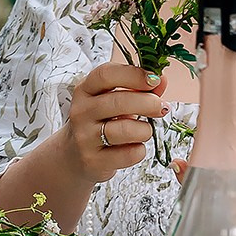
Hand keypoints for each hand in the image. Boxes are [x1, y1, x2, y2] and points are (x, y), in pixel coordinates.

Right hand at [55, 63, 165, 181]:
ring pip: (126, 129)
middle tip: (162, 107)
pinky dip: (139, 150)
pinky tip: (134, 147)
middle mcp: (81, 111)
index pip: (106, 74)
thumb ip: (137, 89)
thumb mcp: (112, 101)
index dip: (133, 74)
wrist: (73, 156)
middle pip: (119, 101)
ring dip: (145, 130)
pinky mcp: (93, 160)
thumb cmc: (100, 123)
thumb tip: (161, 80)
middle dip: (148, 103)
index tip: (155, 79)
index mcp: (85, 90)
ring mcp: (85, 137)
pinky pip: (129, 154)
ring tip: (145, 131)